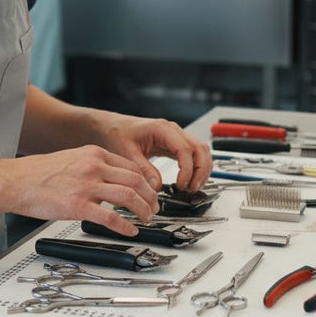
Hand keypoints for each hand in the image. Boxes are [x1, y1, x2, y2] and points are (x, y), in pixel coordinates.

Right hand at [7, 145, 158, 235]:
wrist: (14, 181)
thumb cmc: (37, 173)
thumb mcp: (71, 159)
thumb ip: (93, 166)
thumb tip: (111, 179)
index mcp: (94, 153)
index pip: (132, 167)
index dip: (146, 182)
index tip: (150, 192)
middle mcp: (94, 166)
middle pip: (137, 180)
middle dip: (151, 197)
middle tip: (154, 208)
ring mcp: (87, 186)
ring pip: (130, 196)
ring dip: (144, 210)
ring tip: (147, 219)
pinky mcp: (78, 206)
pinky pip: (111, 217)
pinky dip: (126, 226)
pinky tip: (130, 231)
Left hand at [93, 114, 211, 191]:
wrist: (113, 127)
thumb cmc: (118, 134)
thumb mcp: (127, 152)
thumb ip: (143, 169)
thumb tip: (157, 186)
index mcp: (163, 129)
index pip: (185, 149)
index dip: (187, 169)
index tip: (181, 185)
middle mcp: (174, 131)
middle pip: (200, 148)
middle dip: (200, 171)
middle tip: (192, 189)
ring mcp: (177, 137)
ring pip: (201, 151)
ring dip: (202, 170)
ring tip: (193, 187)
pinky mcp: (175, 144)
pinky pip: (194, 155)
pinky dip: (197, 168)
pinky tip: (190, 181)